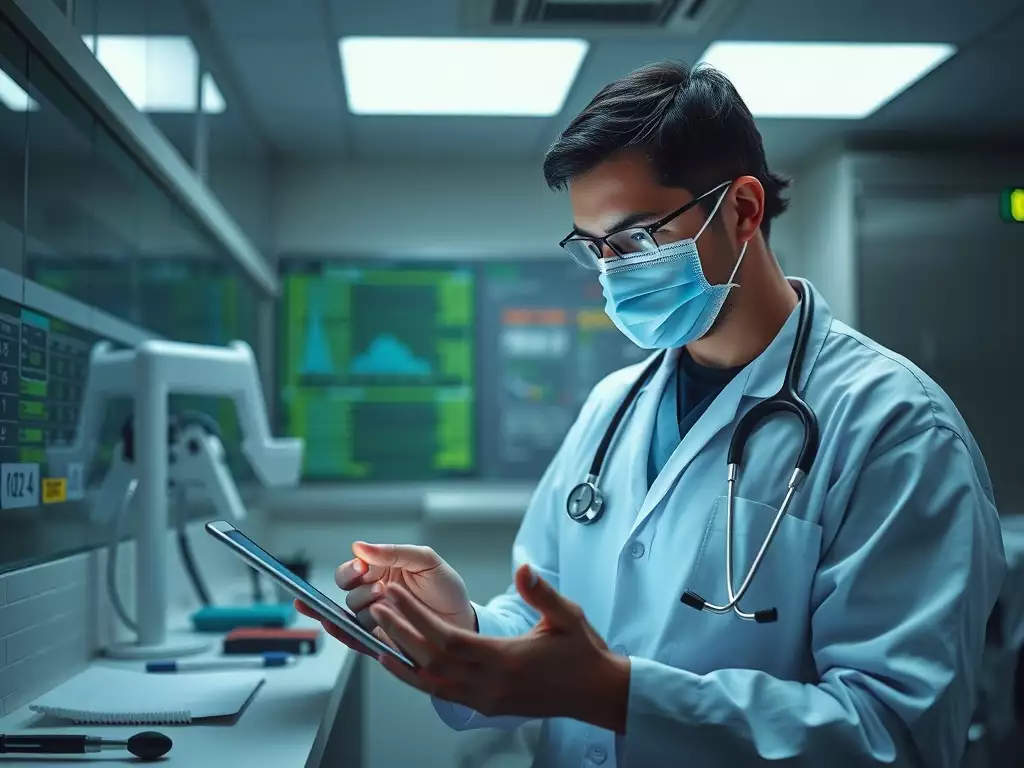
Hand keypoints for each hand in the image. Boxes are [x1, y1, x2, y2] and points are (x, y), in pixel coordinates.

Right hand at [296, 542, 473, 657]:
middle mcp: (374, 596)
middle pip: (347, 591)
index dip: (351, 569)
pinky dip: (340, 632)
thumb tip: (359, 546)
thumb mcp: (426, 561)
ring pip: (352, 613)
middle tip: (378, 587)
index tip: (362, 566)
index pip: (352, 570)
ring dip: (365, 607)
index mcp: (382, 573)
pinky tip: (332, 624)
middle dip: (357, 587)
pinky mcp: (380, 640)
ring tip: (386, 604)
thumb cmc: (446, 589)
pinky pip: (354, 638)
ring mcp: (376, 619)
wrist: (464, 620)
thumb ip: (394, 553)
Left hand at [369, 564, 629, 731]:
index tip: (396, 596)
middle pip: (431, 660)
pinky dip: (418, 679)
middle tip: (377, 608)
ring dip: (403, 659)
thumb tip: (523, 568)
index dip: (417, 618)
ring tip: (378, 636)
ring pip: (431, 682)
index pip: (448, 639)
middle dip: (400, 633)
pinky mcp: (487, 707)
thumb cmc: (582, 652)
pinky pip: (442, 693)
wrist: (596, 692)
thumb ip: (541, 593)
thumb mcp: (567, 616)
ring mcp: (486, 700)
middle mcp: (491, 684)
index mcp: (506, 659)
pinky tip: (402, 665)